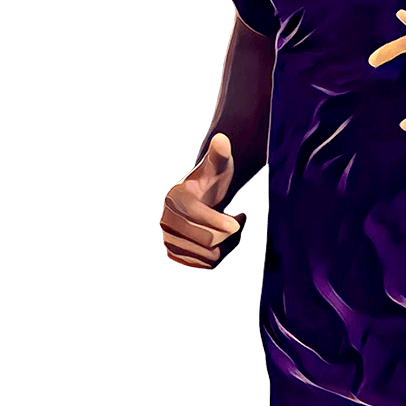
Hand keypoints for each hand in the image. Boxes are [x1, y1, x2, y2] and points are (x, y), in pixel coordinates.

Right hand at [161, 133, 245, 268]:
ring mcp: (169, 240)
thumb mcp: (219, 164)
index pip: (197, 215)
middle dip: (229, 232)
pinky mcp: (176, 255)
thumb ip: (221, 153)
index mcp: (175, 197)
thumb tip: (222, 139)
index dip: (219, 221)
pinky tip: (226, 241)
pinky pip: (204, 266)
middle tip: (239, 220)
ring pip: (207, 256)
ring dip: (228, 245)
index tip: (239, 220)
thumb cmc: (213, 178)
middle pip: (206, 239)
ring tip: (233, 227)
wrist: (204, 197)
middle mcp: (166, 220)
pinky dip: (220, 257)